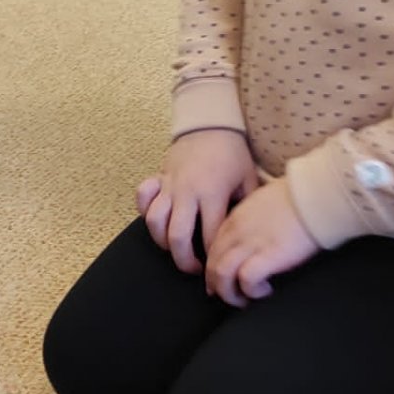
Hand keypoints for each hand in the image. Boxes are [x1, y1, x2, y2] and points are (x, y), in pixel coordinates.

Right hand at [136, 129, 257, 275]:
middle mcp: (187, 191)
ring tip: (175, 249)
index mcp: (212, 193)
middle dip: (184, 260)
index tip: (218, 266)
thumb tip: (250, 237)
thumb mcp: (247, 179)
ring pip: (154, 221)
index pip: (209, 237)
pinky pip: (142, 196)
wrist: (211, 123)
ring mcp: (170, 184)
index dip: (212, 257)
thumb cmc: (233, 154)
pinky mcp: (158, 177)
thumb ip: (246, 208)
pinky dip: (144, 210)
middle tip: (194, 269)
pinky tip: (158, 220)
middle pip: (177, 236)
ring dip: (162, 241)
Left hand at [204, 176, 319, 307]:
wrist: (314, 196)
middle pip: (212, 264)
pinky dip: (251, 290)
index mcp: (235, 219)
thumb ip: (251, 219)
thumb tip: (254, 235)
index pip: (212, 248)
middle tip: (230, 296)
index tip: (219, 281)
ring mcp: (250, 243)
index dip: (213, 268)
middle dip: (216, 285)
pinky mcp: (268, 256)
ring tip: (244, 300)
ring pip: (221, 274)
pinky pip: (246, 280)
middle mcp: (237, 232)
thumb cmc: (296, 198)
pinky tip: (264, 291)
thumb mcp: (262, 202)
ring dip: (229, 293)